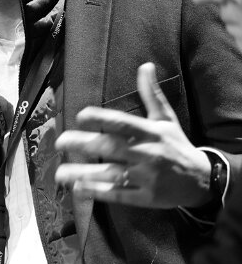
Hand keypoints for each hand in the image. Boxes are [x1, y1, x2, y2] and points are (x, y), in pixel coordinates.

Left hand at [55, 62, 211, 207]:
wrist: (203, 180)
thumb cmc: (176, 146)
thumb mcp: (166, 119)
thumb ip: (151, 94)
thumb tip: (145, 66)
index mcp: (150, 132)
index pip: (123, 122)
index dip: (101, 118)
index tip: (80, 116)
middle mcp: (148, 153)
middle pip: (112, 147)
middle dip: (84, 144)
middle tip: (60, 143)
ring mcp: (147, 177)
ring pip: (111, 173)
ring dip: (84, 173)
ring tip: (59, 173)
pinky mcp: (147, 197)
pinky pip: (119, 194)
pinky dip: (99, 192)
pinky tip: (78, 189)